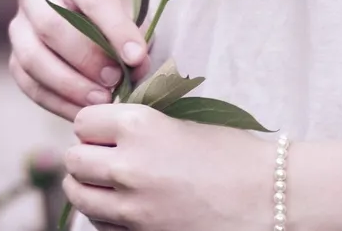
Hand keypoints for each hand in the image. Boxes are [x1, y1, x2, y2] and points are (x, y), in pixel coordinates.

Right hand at [10, 0, 150, 119]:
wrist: (88, 20)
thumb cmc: (115, 13)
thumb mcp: (131, 11)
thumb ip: (136, 33)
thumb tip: (135, 63)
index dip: (115, 28)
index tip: (137, 57)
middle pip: (52, 26)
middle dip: (87, 58)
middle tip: (115, 80)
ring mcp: (18, 26)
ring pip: (34, 58)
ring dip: (69, 84)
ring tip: (101, 101)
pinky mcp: (13, 58)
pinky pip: (29, 85)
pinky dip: (58, 103)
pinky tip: (84, 113)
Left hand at [63, 104, 273, 230]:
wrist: (268, 197)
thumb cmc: (234, 154)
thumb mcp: (182, 123)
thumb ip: (139, 126)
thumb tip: (108, 128)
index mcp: (139, 126)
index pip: (83, 121)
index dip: (96, 125)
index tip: (109, 129)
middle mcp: (127, 165)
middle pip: (73, 159)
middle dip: (87, 155)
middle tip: (106, 155)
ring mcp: (131, 207)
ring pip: (78, 194)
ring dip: (89, 186)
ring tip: (110, 182)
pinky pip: (99, 223)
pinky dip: (104, 214)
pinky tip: (126, 206)